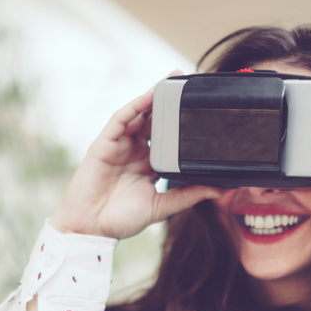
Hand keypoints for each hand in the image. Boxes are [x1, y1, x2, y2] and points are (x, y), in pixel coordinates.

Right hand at [50, 71, 221, 238]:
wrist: (91, 230)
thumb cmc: (122, 221)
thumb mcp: (162, 207)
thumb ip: (188, 195)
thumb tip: (219, 189)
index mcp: (149, 165)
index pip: (168, 138)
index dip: (182, 123)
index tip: (201, 110)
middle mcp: (135, 151)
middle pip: (154, 121)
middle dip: (169, 102)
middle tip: (189, 82)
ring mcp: (119, 146)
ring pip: (138, 115)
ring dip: (153, 97)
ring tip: (171, 81)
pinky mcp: (104, 144)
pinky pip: (120, 120)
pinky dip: (134, 106)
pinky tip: (148, 96)